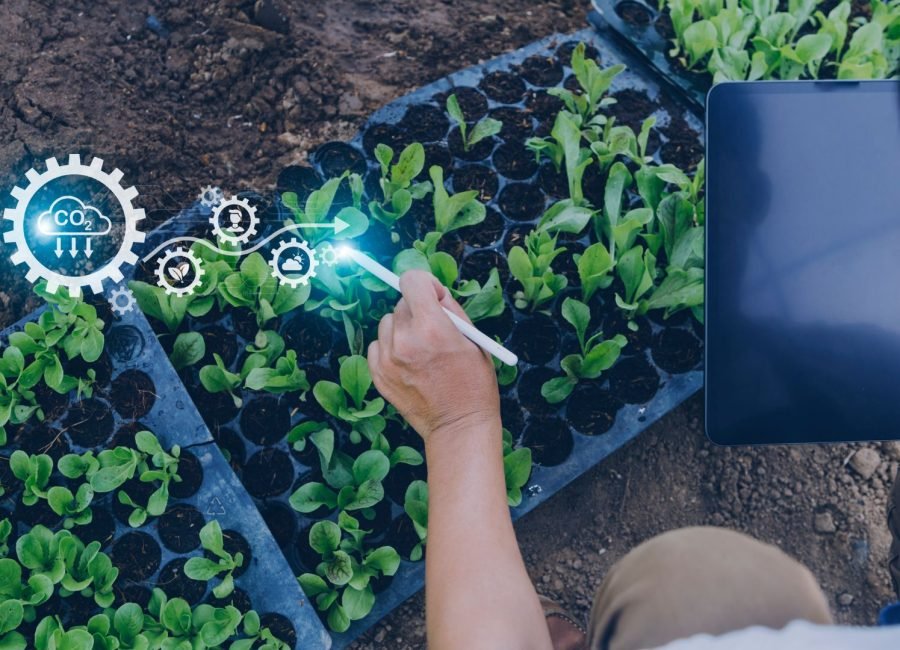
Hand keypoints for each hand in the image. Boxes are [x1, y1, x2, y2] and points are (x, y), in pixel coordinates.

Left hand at [367, 270, 499, 443]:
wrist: (458, 426)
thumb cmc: (473, 384)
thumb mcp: (474, 340)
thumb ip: (451, 310)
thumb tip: (433, 292)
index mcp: (432, 327)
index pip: (412, 281)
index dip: (425, 284)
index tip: (433, 297)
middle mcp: (405, 340)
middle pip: (401, 303)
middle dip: (418, 310)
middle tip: (433, 330)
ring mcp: (388, 359)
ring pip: (388, 323)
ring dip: (402, 329)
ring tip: (421, 350)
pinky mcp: (378, 374)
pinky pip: (378, 345)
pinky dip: (391, 348)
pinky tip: (409, 363)